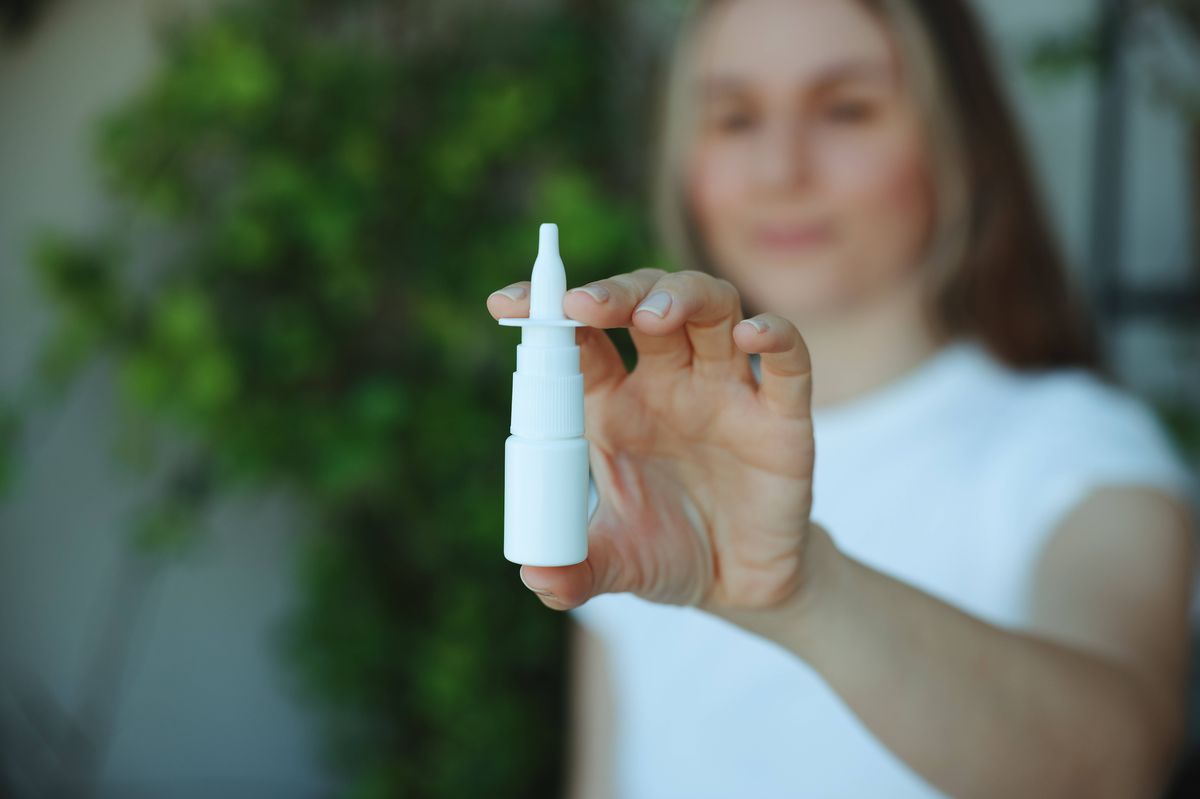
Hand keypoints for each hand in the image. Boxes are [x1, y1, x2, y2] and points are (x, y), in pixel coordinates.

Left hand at [487, 269, 821, 614]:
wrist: (742, 587)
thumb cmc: (669, 555)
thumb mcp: (615, 565)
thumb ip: (574, 571)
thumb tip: (536, 575)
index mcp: (615, 404)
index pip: (580, 338)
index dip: (545, 312)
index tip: (505, 305)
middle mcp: (670, 383)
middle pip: (645, 303)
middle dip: (616, 292)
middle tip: (582, 304)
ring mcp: (728, 391)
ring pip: (713, 308)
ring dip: (683, 296)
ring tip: (653, 315)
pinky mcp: (782, 416)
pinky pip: (787, 360)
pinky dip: (774, 335)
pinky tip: (751, 334)